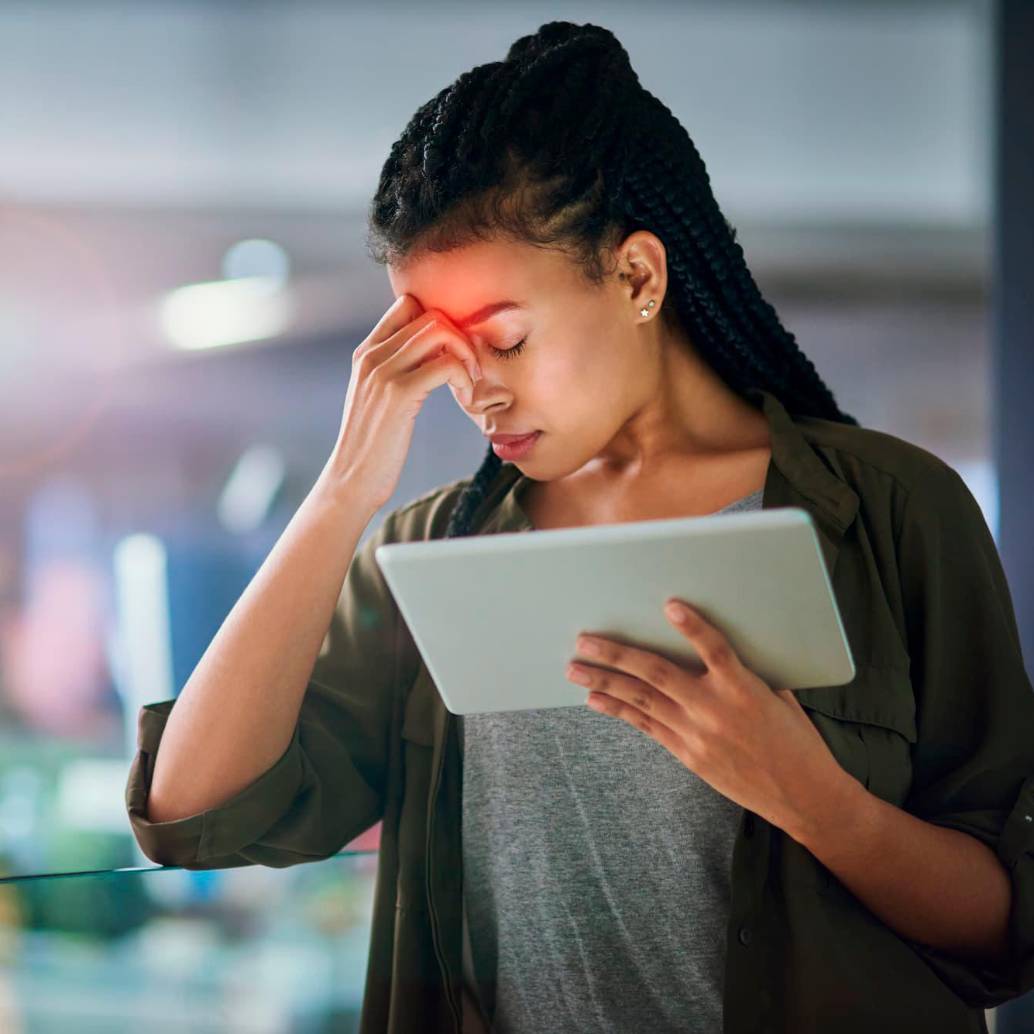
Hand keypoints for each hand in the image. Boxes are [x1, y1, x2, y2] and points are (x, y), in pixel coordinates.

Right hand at [323, 294, 482, 508]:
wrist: (351, 479)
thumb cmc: (373, 445)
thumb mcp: (378, 398)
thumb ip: (395, 371)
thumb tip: (430, 356)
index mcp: (366, 352)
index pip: (407, 304)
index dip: (440, 322)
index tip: (453, 353)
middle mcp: (372, 355)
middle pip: (430, 315)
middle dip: (460, 338)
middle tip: (470, 371)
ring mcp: (383, 372)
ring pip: (440, 331)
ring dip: (466, 355)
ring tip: (469, 385)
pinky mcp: (399, 394)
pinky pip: (446, 364)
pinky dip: (465, 378)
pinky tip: (466, 399)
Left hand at [565, 598, 853, 838]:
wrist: (803, 796)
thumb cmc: (796, 740)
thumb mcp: (778, 696)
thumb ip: (745, 671)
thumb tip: (715, 646)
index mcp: (745, 690)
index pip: (716, 650)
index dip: (694, 627)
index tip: (670, 606)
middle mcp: (715, 711)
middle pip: (658, 674)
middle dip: (616, 655)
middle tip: (585, 640)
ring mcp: (698, 735)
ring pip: (643, 701)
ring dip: (605, 683)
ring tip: (576, 669)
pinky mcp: (689, 756)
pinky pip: (647, 727)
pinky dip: (620, 711)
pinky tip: (596, 700)